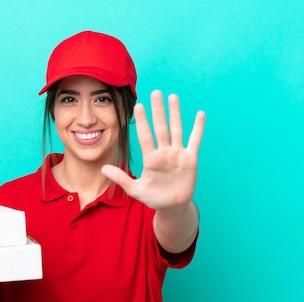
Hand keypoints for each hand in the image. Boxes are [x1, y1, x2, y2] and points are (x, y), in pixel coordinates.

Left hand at [101, 90, 204, 210]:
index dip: (142, 122)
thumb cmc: (153, 198)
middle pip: (160, 128)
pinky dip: (198, 128)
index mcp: (150, 159)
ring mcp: (177, 154)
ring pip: (176, 129)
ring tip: (173, 96)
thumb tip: (103, 169)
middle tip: (155, 92)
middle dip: (157, 111)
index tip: (138, 106)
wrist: (172, 206)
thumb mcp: (136, 190)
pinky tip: (200, 114)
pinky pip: (195, 140)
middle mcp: (164, 152)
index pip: (145, 136)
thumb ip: (121, 179)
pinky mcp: (190, 159)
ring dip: (175, 114)